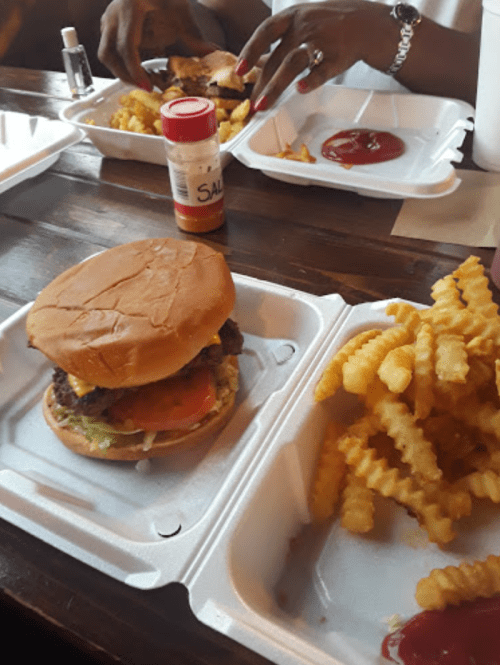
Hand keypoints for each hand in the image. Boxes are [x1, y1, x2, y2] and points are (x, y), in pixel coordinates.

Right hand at [98, 0, 217, 88]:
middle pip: (109, 54)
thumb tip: (213, 53)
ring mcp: (108, 19)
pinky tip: (139, 71)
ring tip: (143, 81)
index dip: (135, 70)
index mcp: (130, 7)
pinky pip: (109, 50)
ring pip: (105, 54)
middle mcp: (113, 13)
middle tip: (146, 88)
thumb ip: (194, 35)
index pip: (126, 46)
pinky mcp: (108, 25)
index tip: (148, 87)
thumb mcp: (181, 10)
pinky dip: (122, 64)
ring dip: (122, 72)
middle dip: (126, 76)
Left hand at [235, 1, 394, 110]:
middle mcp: (305, 26)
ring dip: (276, 86)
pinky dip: (310, 81)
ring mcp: (321, 40)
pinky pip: (322, 70)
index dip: (250, 50)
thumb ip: (280, 41)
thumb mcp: (303, 23)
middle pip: (277, 56)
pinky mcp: (337, 57)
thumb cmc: (332, 25)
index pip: (266, 31)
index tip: (239, 70)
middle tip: (251, 104)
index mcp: (294, 16)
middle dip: (261, 83)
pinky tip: (300, 90)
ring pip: (293, 63)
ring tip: (263, 105)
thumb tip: (255, 62)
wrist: (370, 24)